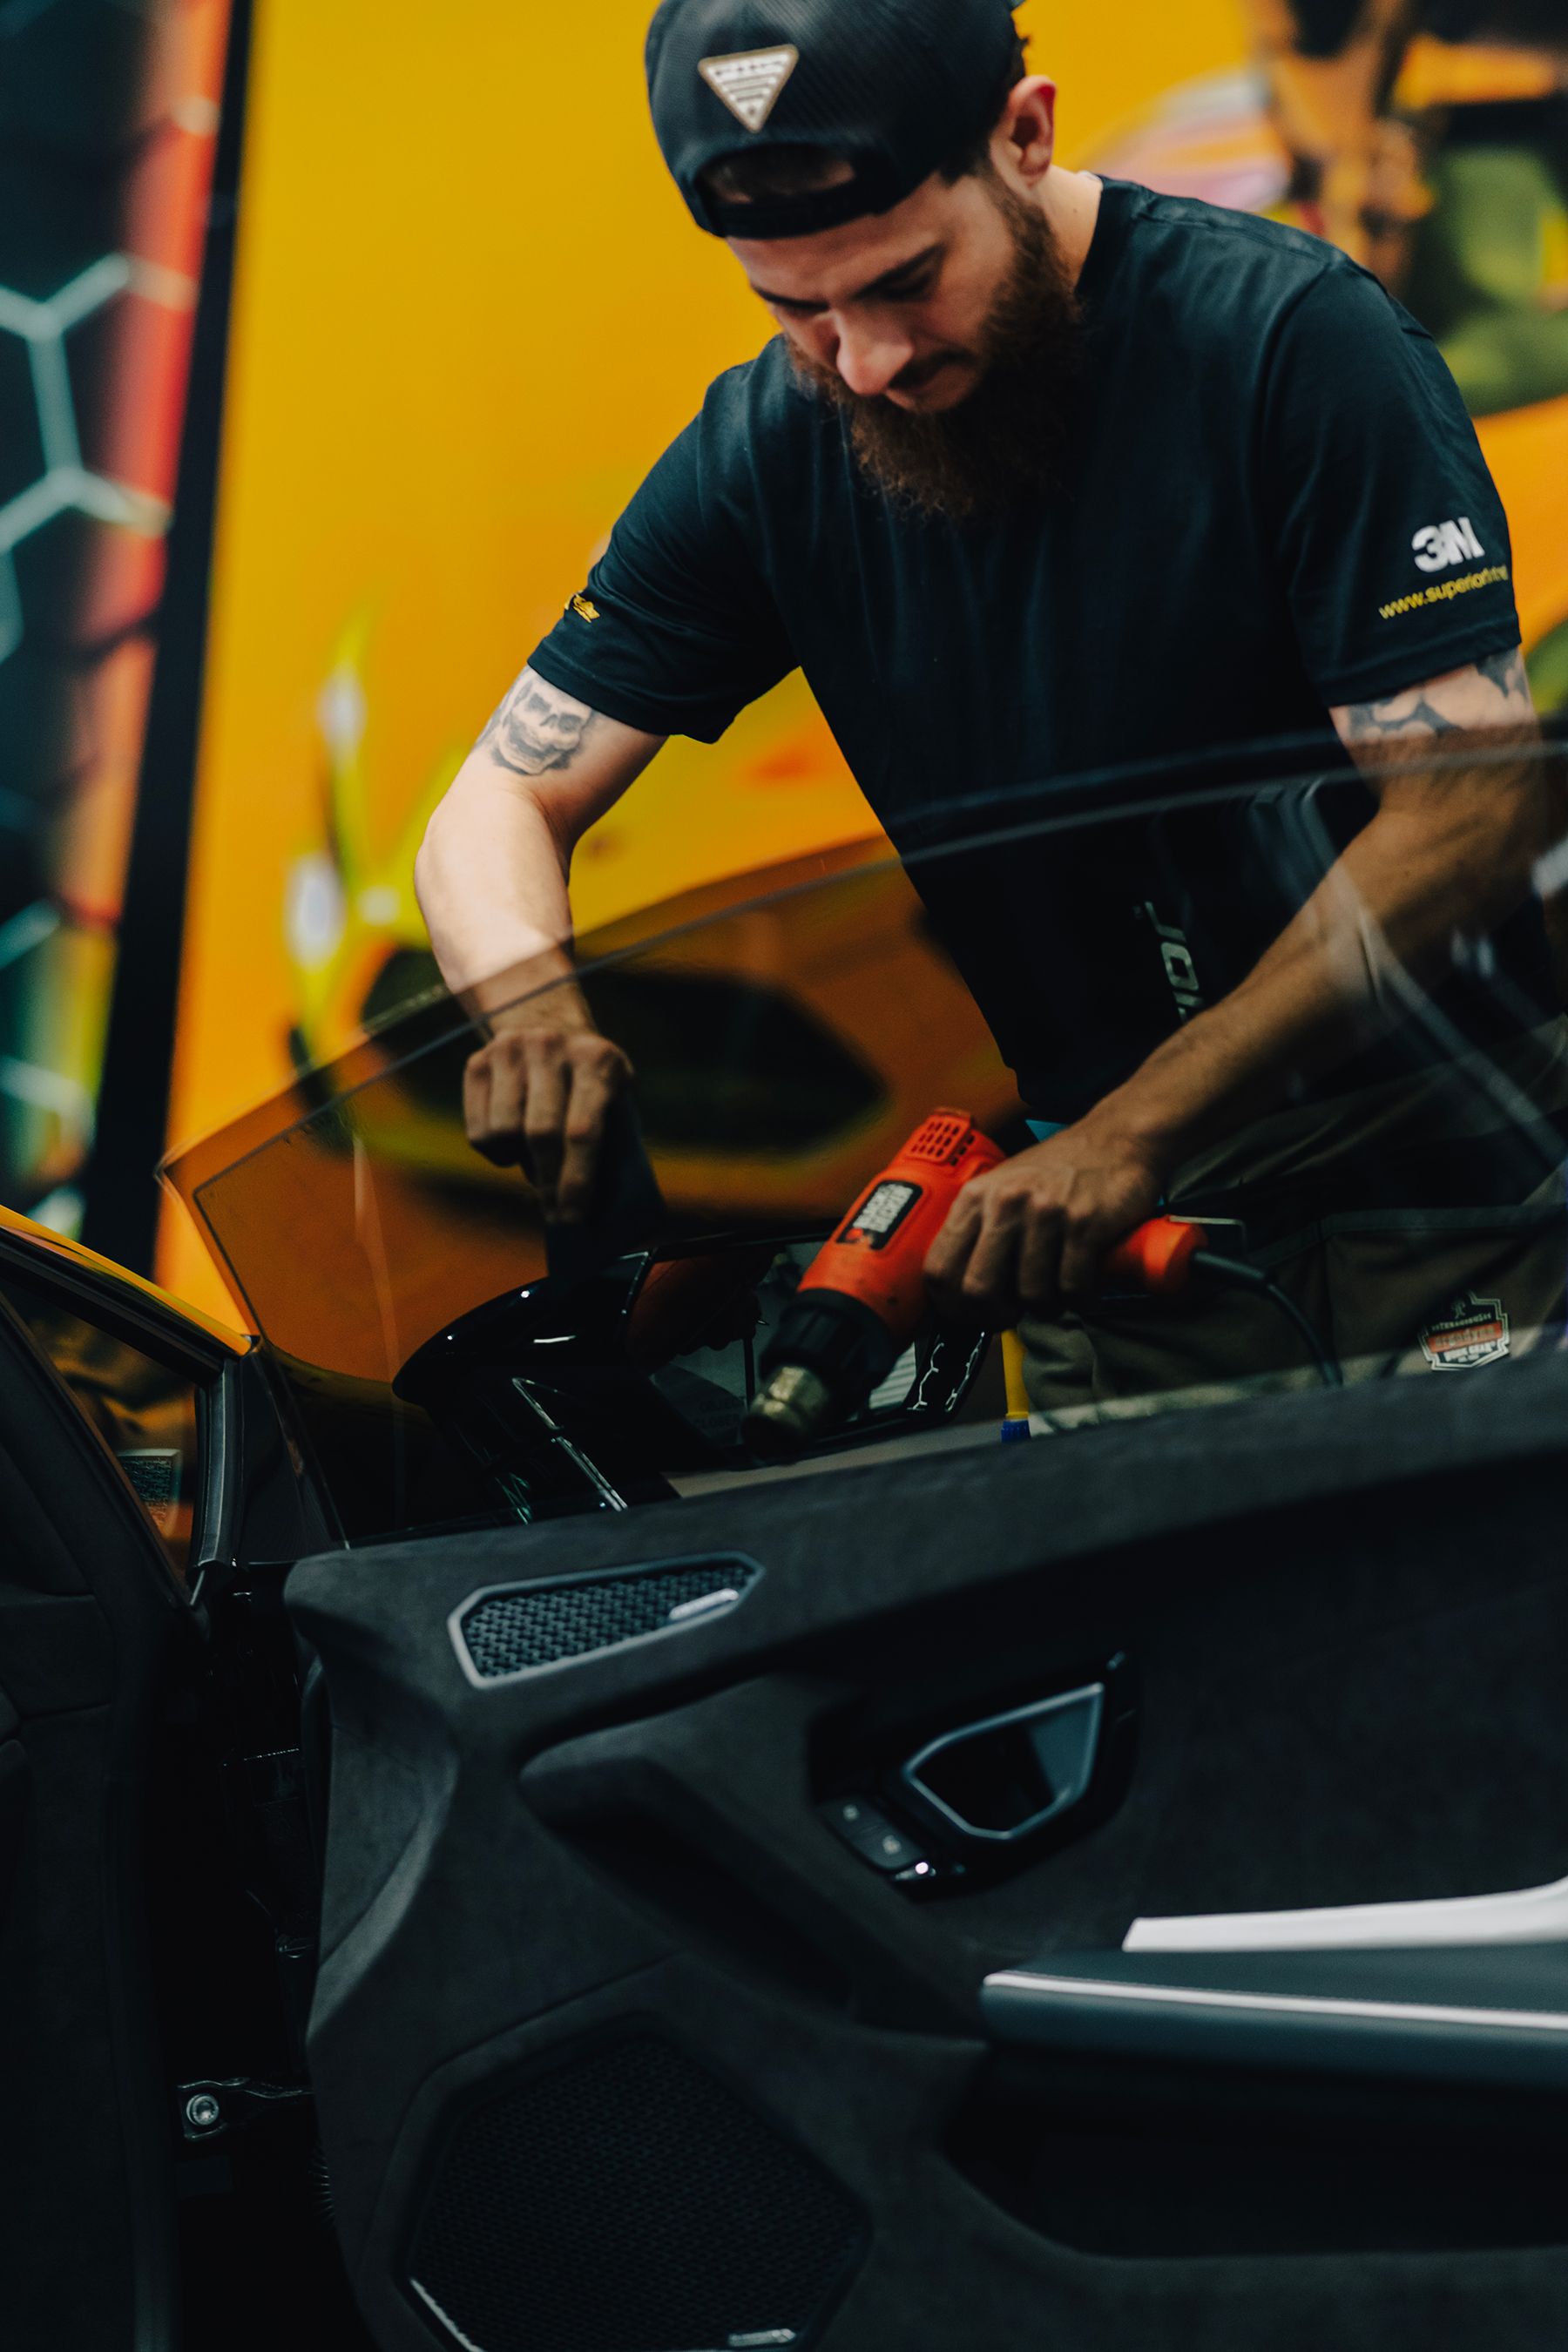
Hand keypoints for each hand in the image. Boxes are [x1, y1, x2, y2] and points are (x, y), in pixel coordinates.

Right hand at [461, 1000, 632, 1220]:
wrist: (547, 1020)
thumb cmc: (591, 1077)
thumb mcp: (616, 1092)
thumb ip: (610, 1134)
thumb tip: (588, 1203)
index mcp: (596, 1059)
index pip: (582, 1131)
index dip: (576, 1180)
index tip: (573, 1217)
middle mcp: (550, 1047)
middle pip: (541, 1134)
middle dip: (549, 1183)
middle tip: (555, 1213)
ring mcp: (509, 1050)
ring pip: (503, 1132)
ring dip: (518, 1163)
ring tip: (536, 1164)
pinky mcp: (478, 1061)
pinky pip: (479, 1130)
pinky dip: (496, 1151)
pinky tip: (513, 1143)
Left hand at [924, 1119, 1165, 1324]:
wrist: (1118, 1138)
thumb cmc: (1059, 1170)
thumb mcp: (1004, 1188)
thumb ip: (979, 1230)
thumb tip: (961, 1291)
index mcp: (976, 1197)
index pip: (938, 1268)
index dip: (952, 1305)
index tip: (971, 1315)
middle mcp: (1005, 1202)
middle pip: (978, 1289)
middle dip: (997, 1314)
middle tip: (1015, 1313)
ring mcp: (1045, 1212)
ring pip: (1031, 1295)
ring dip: (1047, 1305)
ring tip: (1057, 1291)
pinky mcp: (1084, 1223)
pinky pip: (1072, 1287)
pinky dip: (1080, 1297)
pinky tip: (1084, 1284)